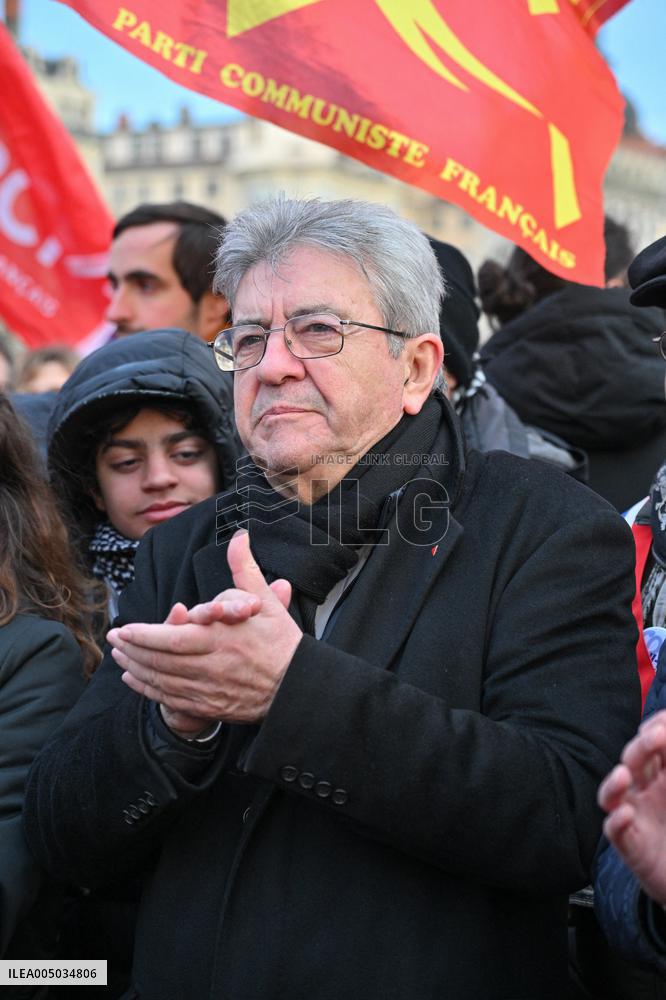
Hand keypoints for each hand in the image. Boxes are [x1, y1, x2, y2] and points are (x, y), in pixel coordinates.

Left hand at [108, 530, 301, 725]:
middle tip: (112, 639)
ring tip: (118, 656)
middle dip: (132, 650)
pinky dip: (148, 690)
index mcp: (222, 639)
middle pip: (161, 660)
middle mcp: (211, 666)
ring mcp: (208, 689)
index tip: (125, 628)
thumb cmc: (280, 642)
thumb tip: (238, 538)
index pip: (174, 638)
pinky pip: (170, 700)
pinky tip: (134, 680)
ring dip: (136, 668)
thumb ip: (245, 570)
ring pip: (162, 680)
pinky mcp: (208, 706)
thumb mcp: (265, 602)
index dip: (145, 635)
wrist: (295, 687)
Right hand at [598, 710, 665, 903]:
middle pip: (633, 761)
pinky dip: (616, 822)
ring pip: (613, 793)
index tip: (664, 719)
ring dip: (614, 782)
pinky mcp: (630, 846)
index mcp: (663, 774)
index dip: (656, 727)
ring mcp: (634, 816)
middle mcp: (645, 791)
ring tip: (624, 775)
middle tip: (656, 734)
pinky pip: (615, 831)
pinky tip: (625, 816)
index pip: (653, 743)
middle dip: (642, 746)